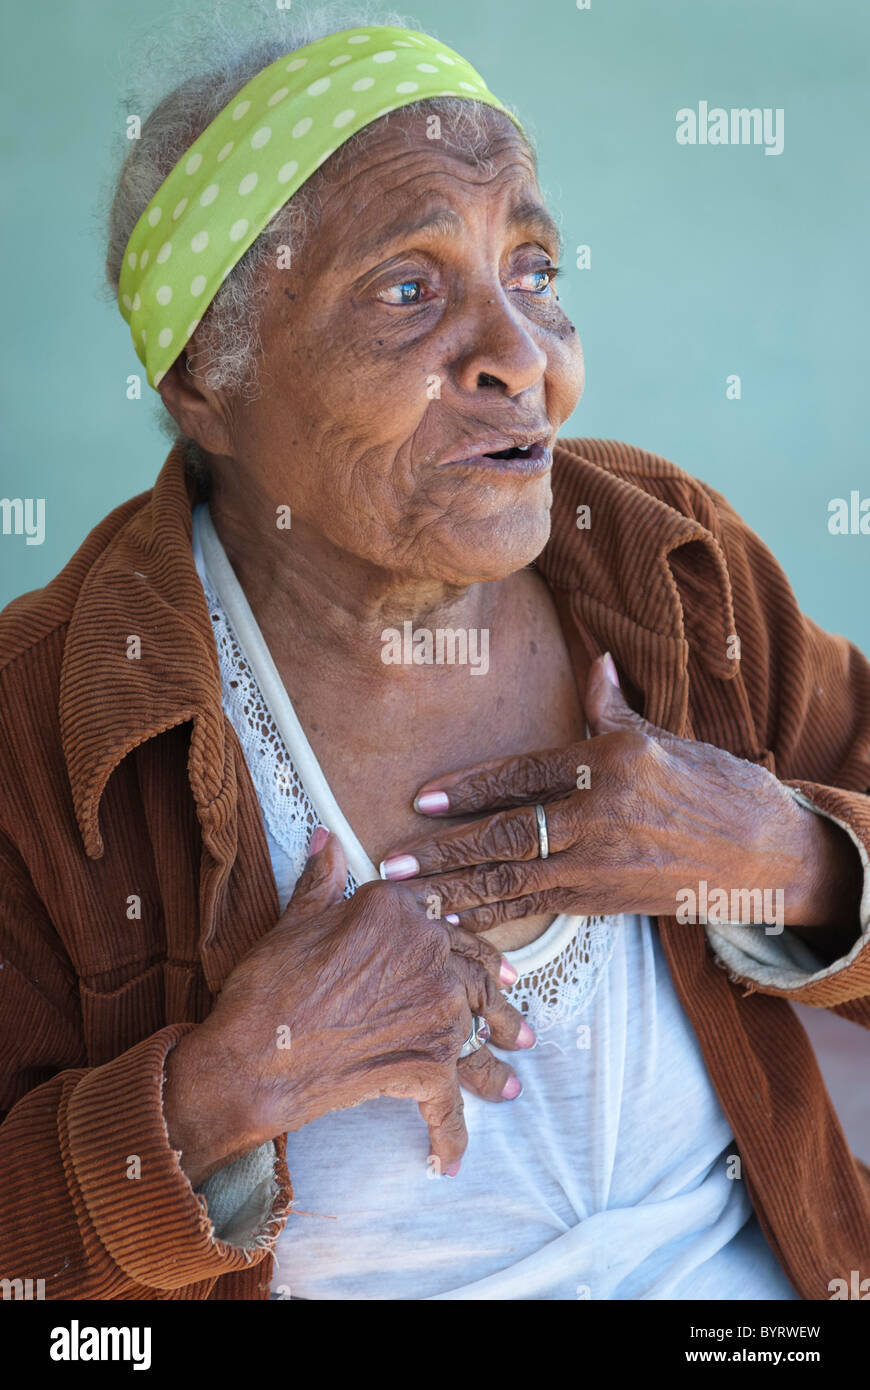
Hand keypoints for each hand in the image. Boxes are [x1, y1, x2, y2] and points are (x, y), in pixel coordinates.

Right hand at [174, 830, 532, 1184]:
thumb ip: (322, 879)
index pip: (444, 920)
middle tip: (516, 1026)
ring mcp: (436, 1011)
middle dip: (498, 1002)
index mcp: (398, 912)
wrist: (254, 1056)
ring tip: (509, 1085)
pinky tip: (449, 1163)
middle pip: (477, 975)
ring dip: (494, 1064)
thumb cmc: (268, 986)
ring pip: (478, 1034)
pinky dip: (450, 1136)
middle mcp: (430, 954)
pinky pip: (448, 1105)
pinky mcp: (428, 1065)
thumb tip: (325, 839)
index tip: (481, 956)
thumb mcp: (294, 920)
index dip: (463, 941)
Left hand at [379, 653, 843, 934]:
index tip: (419, 800)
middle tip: (391, 864)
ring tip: (408, 901)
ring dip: (455, 892)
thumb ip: (613, 707)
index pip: (522, 775)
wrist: (764, 852)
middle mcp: (603, 814)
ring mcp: (604, 862)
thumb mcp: (663, 737)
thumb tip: (595, 661)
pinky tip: (456, 925)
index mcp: (611, 763)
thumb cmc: (712, 786)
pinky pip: (538, 908)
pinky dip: (493, 919)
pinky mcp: (606, 900)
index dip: (467, 789)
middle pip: (507, 835)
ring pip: (515, 880)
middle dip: (443, 852)